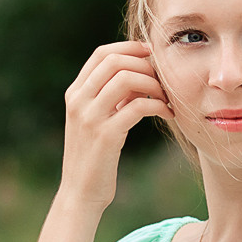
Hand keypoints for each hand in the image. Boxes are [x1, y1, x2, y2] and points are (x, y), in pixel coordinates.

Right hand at [59, 40, 170, 207]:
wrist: (80, 193)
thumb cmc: (94, 156)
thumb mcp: (95, 120)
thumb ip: (109, 97)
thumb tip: (138, 73)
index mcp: (74, 93)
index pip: (101, 53)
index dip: (130, 48)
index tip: (152, 56)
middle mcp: (78, 101)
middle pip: (114, 61)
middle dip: (145, 64)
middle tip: (162, 79)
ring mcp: (90, 117)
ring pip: (126, 78)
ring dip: (153, 84)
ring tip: (165, 97)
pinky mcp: (106, 136)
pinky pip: (138, 106)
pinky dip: (158, 105)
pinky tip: (167, 113)